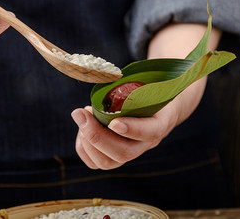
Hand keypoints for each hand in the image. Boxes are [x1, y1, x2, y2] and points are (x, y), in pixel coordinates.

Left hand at [71, 76, 206, 169]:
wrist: (151, 109)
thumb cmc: (145, 92)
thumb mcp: (145, 85)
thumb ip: (130, 85)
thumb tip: (105, 76)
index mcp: (159, 124)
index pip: (150, 132)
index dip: (132, 129)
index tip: (114, 122)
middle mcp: (144, 145)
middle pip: (123, 152)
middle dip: (96, 135)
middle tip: (79, 113)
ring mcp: (129, 154)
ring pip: (106, 162)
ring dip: (87, 140)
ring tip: (82, 116)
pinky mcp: (113, 159)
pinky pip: (94, 162)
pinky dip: (82, 146)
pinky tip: (82, 128)